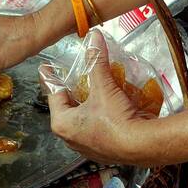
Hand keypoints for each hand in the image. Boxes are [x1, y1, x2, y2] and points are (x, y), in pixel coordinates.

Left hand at [44, 30, 155, 165]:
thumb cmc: (115, 119)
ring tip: (93, 88)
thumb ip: (97, 61)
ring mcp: (87, 146)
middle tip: (74, 76)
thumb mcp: (103, 87)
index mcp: (62, 123)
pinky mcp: (104, 150)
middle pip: (68, 107)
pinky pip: (97, 127)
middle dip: (72, 92)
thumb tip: (94, 37)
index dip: (51, 78)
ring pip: (83, 118)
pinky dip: (101, 115)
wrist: (141, 146)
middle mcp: (71, 138)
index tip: (46, 68)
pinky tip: (110, 105)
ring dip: (88, 104)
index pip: (53, 94)